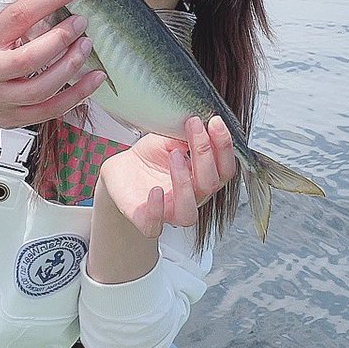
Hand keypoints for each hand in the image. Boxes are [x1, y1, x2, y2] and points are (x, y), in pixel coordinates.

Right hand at [0, 0, 104, 129]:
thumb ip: (17, 23)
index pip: (18, 16)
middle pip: (29, 58)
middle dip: (61, 38)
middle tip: (81, 23)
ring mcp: (0, 99)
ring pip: (42, 88)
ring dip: (71, 66)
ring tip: (86, 46)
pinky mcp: (13, 119)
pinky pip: (50, 110)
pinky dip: (77, 95)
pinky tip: (94, 79)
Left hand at [97, 115, 236, 238]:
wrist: (123, 170)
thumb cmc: (151, 155)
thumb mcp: (170, 136)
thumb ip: (185, 133)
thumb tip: (200, 120)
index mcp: (203, 177)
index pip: (225, 168)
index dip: (224, 146)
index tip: (214, 121)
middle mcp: (193, 197)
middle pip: (210, 185)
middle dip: (204, 153)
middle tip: (193, 126)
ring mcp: (171, 212)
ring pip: (189, 213)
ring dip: (185, 183)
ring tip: (174, 155)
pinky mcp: (147, 221)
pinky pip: (155, 227)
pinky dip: (156, 211)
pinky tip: (154, 191)